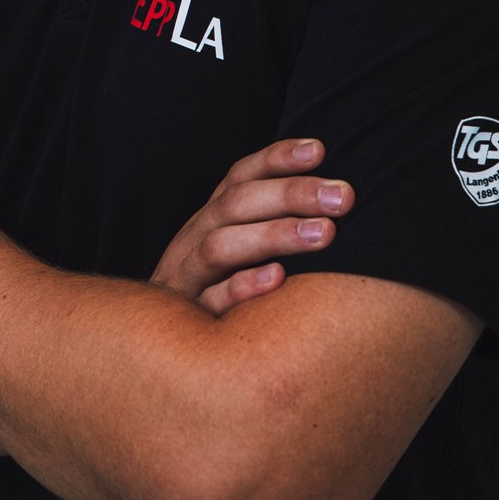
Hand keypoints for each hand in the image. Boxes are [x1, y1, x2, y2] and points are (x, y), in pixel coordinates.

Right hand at [149, 137, 353, 316]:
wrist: (154, 348)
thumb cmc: (216, 293)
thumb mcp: (237, 251)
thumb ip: (271, 225)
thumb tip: (333, 202)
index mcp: (211, 218)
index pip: (240, 177)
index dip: (276, 159)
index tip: (319, 150)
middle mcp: (194, 238)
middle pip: (237, 204)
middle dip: (291, 194)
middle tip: (344, 197)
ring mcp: (185, 277)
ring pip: (220, 247)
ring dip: (274, 235)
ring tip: (325, 233)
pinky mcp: (185, 319)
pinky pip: (210, 301)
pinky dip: (242, 287)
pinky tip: (279, 279)